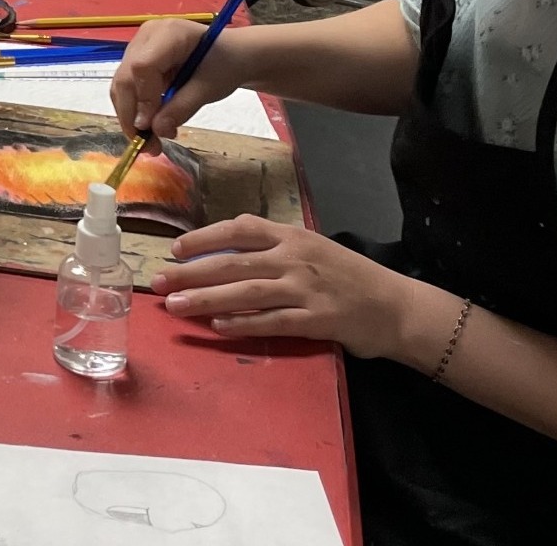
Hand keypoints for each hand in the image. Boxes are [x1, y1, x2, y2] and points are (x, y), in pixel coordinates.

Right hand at [109, 17, 248, 140]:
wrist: (232, 56)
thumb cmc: (226, 65)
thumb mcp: (208, 88)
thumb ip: (181, 108)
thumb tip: (157, 131)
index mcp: (168, 33)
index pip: (142, 66)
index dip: (143, 99)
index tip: (150, 129)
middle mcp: (146, 37)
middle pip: (125, 78)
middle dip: (132, 115)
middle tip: (148, 146)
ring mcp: (138, 47)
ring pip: (121, 86)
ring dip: (131, 116)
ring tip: (150, 142)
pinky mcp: (136, 61)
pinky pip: (128, 88)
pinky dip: (136, 110)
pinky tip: (150, 127)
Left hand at [154, 216, 423, 357]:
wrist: (398, 306)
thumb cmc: (350, 277)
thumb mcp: (312, 248)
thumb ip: (274, 246)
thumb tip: (225, 250)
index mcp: (293, 236)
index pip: (239, 229)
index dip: (203, 238)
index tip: (174, 250)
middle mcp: (295, 258)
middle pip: (232, 263)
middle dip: (190, 273)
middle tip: (158, 282)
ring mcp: (305, 289)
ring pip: (245, 292)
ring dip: (206, 299)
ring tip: (176, 307)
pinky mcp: (316, 320)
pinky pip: (271, 321)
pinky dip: (242, 323)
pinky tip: (217, 327)